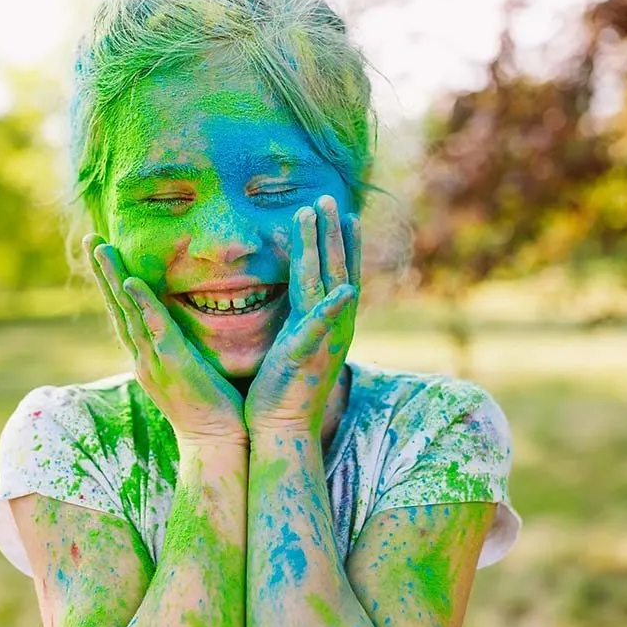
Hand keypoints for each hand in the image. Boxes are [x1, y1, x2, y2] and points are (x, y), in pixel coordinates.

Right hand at [84, 234, 247, 445]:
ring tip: (100, 248)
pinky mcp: (174, 364)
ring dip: (113, 278)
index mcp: (148, 356)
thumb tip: (186, 323)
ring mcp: (155, 361)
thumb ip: (182, 345)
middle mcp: (143, 356)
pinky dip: (142, 304)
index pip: (125, 312)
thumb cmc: (212, 407)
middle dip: (102, 272)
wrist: (218, 443)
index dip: (112, 282)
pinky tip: (131, 282)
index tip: (103, 252)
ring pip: (128, 313)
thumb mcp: (190, 370)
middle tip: (90, 238)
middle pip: (117, 307)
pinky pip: (155, 329)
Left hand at [244, 195, 359, 435]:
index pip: (338, 275)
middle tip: (328, 197)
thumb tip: (298, 301)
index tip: (342, 213)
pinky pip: (320, 330)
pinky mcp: (306, 356)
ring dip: (324, 248)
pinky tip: (342, 290)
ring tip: (315, 213)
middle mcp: (333, 327)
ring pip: (325, 285)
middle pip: (336, 270)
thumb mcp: (293, 346)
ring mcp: (323, 340)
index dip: (342, 244)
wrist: (284, 428)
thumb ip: (299, 321)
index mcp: (328, 323)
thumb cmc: (283, 390)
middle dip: (332, 232)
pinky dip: (332, 310)